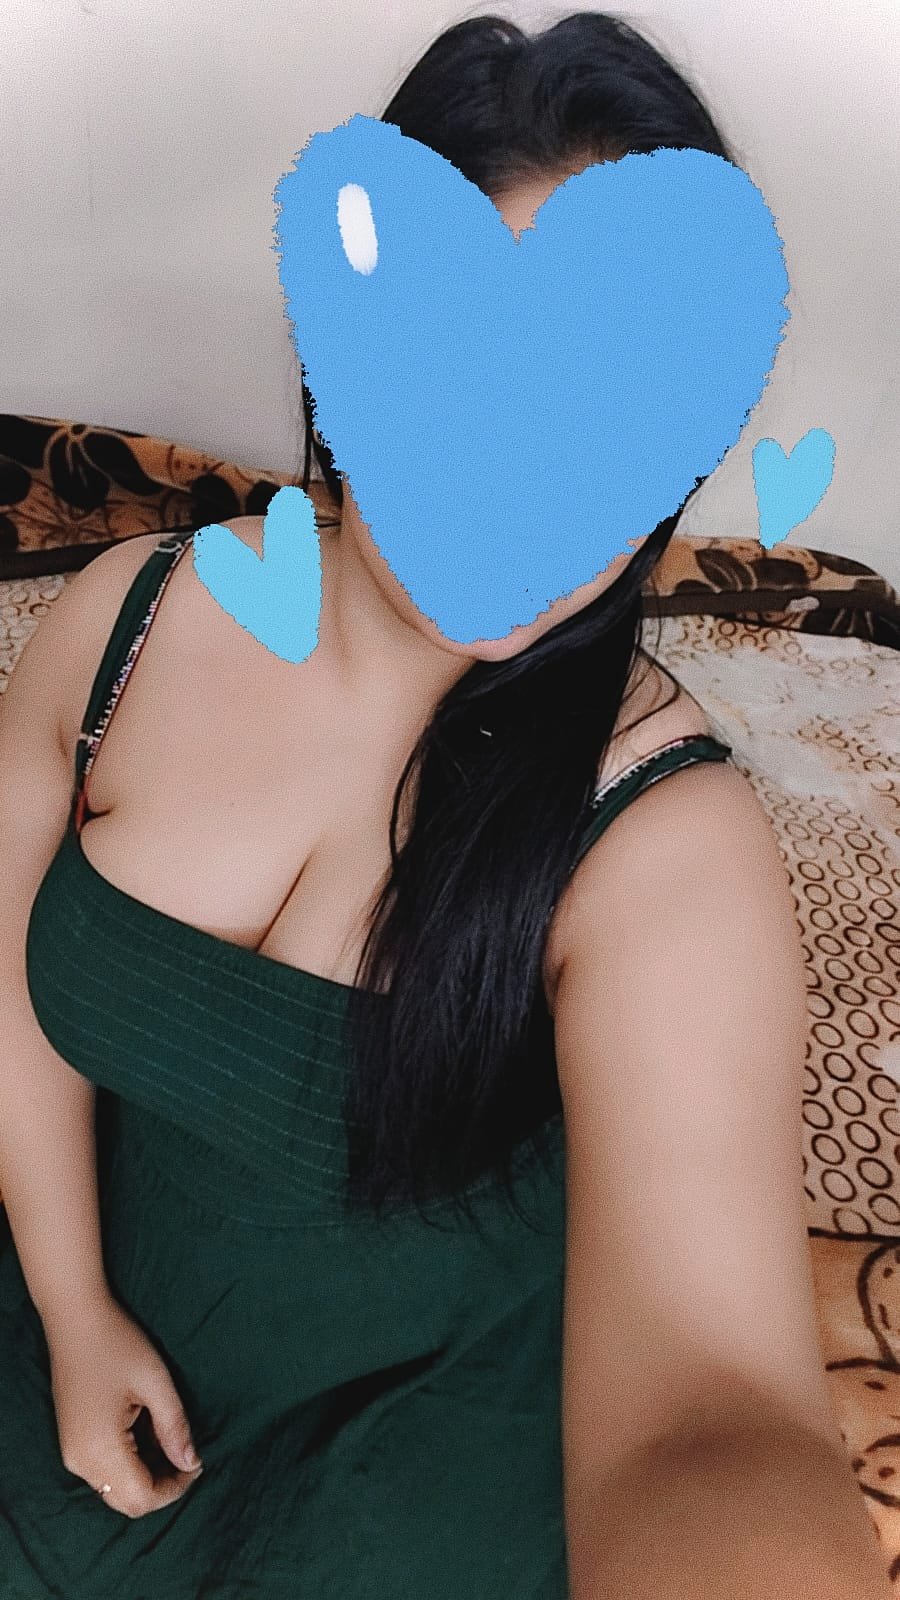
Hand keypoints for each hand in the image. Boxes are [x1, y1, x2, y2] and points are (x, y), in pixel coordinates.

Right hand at [43, 1292, 204, 1518]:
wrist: (75, 1317)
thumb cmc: (118, 1343)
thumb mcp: (155, 1382)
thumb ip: (175, 1427)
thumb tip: (192, 1464)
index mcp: (99, 1449)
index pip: (141, 1498)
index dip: (175, 1489)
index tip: (197, 1463)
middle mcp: (79, 1461)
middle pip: (126, 1501)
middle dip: (161, 1486)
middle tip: (186, 1456)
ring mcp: (71, 1453)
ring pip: (114, 1489)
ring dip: (146, 1475)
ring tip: (168, 1439)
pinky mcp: (72, 1442)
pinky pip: (103, 1471)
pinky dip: (130, 1463)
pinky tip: (146, 1433)